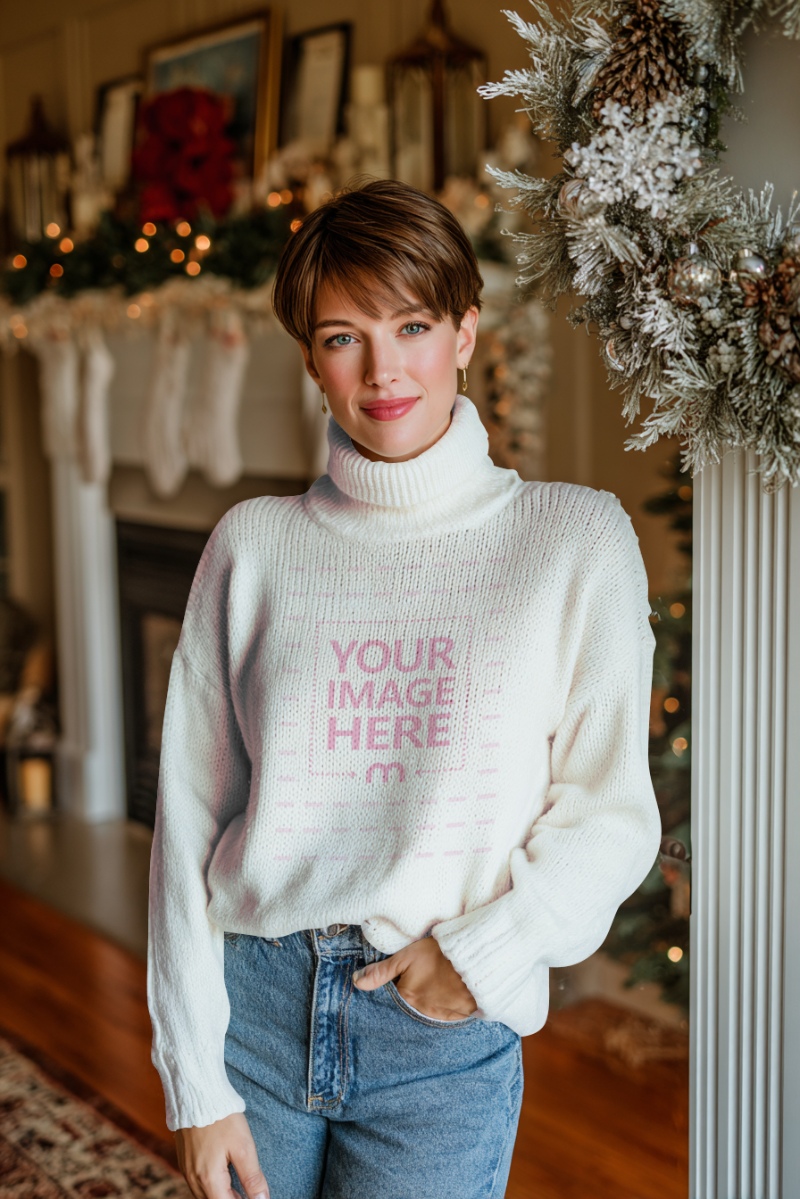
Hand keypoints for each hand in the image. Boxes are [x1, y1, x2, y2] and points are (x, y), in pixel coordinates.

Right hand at [176, 1112, 268, 1198]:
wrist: (197, 1094)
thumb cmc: (222, 1119)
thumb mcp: (243, 1147)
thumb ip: (252, 1178)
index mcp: (209, 1180)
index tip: (256, 1196)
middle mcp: (194, 1180)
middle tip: (250, 1193)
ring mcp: (187, 1171)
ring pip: (204, 1195)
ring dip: (221, 1194)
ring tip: (240, 1188)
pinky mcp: (185, 1161)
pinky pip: (198, 1183)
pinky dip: (211, 1186)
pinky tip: (224, 1176)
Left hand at [352, 935, 477, 1020]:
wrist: (476, 963)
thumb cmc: (440, 956)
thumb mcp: (406, 957)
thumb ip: (381, 971)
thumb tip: (356, 982)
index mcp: (405, 998)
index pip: (392, 998)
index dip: (395, 988)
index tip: (400, 980)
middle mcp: (419, 1012)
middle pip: (408, 1007)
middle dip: (410, 998)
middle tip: (419, 984)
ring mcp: (438, 1016)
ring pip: (424, 1012)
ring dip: (426, 1003)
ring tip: (432, 989)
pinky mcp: (455, 1017)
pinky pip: (442, 1016)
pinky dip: (441, 1007)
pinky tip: (445, 995)